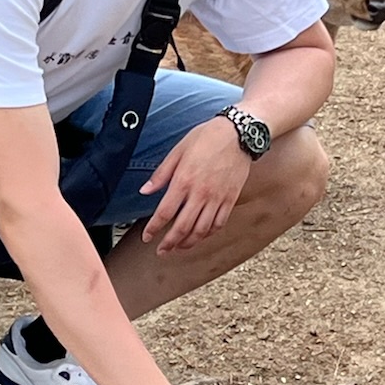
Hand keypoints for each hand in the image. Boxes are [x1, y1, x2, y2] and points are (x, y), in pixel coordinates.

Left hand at [139, 118, 250, 253]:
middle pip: (182, 227)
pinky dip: (207, 234)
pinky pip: (218, 224)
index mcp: (183, 180)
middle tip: (161, 251)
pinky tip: (199, 236)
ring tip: (178, 248)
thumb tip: (145, 191)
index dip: (154, 229)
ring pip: (201, 230)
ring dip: (188, 243)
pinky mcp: (230, 199)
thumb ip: (161, 174)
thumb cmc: (207, 137)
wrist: (238, 134)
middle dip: (169, 243)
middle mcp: (200, 193)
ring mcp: (217, 198)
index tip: (147, 237)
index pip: (165, 213)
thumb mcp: (178, 150)